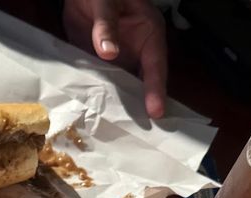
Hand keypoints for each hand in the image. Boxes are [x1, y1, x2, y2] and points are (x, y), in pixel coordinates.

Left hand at [63, 0, 167, 118]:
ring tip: (117, 128)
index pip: (156, 65)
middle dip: (141, 105)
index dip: (156, 89)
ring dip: (119, 104)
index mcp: (148, 34)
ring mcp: (117, 58)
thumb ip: (106, 25)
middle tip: (141, 131)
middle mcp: (136, 51)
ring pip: (121, 85)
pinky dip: (98, 96)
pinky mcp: (98, 62)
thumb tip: (108, 52)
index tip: (156, 111)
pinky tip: (94, 112)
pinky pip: (101, 82)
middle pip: (142, 82)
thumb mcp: (106, 2)